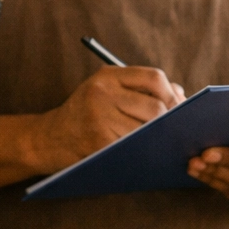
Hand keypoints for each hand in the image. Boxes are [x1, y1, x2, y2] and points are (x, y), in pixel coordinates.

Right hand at [30, 66, 184, 171]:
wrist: (47, 139)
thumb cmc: (83, 115)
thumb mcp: (106, 92)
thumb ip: (140, 89)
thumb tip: (181, 93)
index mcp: (107, 76)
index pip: (154, 78)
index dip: (172, 94)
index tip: (180, 107)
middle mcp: (102, 92)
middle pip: (155, 106)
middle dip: (170, 121)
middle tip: (176, 131)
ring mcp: (99, 117)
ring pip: (147, 129)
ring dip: (159, 137)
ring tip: (164, 142)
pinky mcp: (99, 141)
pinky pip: (134, 146)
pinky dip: (145, 150)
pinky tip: (148, 152)